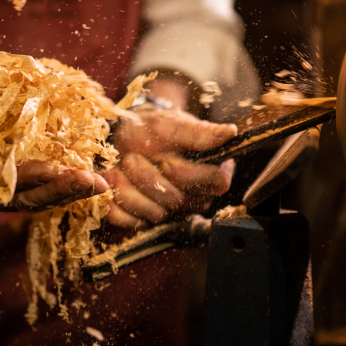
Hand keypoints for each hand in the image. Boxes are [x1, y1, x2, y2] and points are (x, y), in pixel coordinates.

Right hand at [0, 128, 108, 211]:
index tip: (58, 171)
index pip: (10, 186)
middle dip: (65, 191)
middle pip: (36, 199)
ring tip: (102, 184)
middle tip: (95, 182)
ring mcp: (12, 194)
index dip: (34, 179)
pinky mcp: (23, 187)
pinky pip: (49, 191)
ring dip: (74, 193)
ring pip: (46, 199)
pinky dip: (70, 187)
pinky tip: (93, 180)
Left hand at [102, 108, 236, 228]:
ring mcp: (170, 211)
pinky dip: (116, 200)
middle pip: (178, 201)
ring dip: (130, 186)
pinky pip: (130, 221)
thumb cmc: (151, 129)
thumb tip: (230, 132)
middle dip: (150, 176)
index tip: (167, 161)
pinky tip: (115, 179)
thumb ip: (199, 132)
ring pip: (154, 214)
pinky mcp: (144, 220)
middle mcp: (195, 196)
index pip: (216, 184)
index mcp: (210, 172)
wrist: (123, 136)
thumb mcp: (171, 124)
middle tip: (134, 156)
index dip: (187, 175)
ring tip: (124, 164)